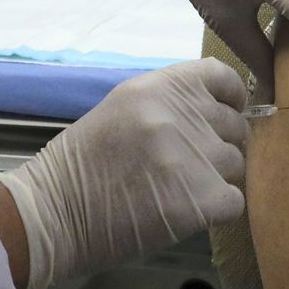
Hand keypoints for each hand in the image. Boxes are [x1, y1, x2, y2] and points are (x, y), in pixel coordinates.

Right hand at [0, 59, 247, 288]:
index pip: (221, 76)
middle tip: (190, 165)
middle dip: (220, 144)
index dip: (230, 98)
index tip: (225, 113)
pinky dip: (217, 209)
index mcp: (158, 87)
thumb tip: (213, 113)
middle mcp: (179, 115)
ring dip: (216, 179)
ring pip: (236, 164)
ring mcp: (192, 157)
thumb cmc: (82, 164)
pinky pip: (235, 200)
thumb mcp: (122, 110)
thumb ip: (168, 105)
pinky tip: (187, 211)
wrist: (53, 213)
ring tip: (180, 190)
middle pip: (234, 125)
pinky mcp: (200, 200)